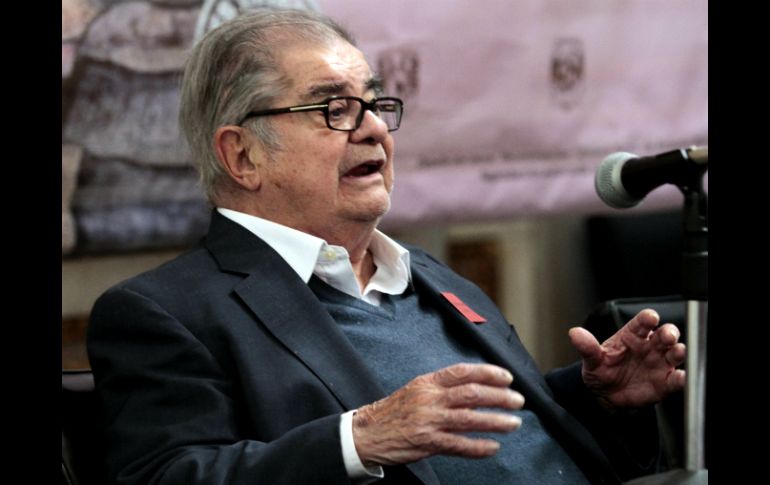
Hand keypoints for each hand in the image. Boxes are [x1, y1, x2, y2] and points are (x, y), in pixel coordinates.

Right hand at [352, 363, 524, 465]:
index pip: (462, 372)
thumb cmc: (394, 411)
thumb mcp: (417, 390)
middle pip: (471, 393)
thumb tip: (474, 388)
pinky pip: (458, 445)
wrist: (367, 433)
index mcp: (428, 382)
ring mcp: (428, 420)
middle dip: (499, 397)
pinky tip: (492, 447)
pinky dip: (478, 446)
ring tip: (513, 423)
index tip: (507, 377)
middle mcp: (429, 398)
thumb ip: (443, 388)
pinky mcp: (426, 442)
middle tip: (517, 401)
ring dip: (495, 421)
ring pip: (468, 418)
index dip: (488, 373)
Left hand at [569, 309, 685, 409]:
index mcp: (632, 336)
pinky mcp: (665, 382)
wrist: (606, 397)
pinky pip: (677, 379)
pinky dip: (682, 378)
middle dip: (669, 332)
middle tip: (667, 335)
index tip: (651, 317)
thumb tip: (574, 333)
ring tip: (676, 352)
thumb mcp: (591, 360)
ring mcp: (659, 363)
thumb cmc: (601, 372)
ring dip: (678, 351)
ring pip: (675, 353)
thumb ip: (587, 347)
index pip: (642, 322)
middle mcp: (649, 346)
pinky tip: (680, 377)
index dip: (648, 318)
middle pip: (664, 334)